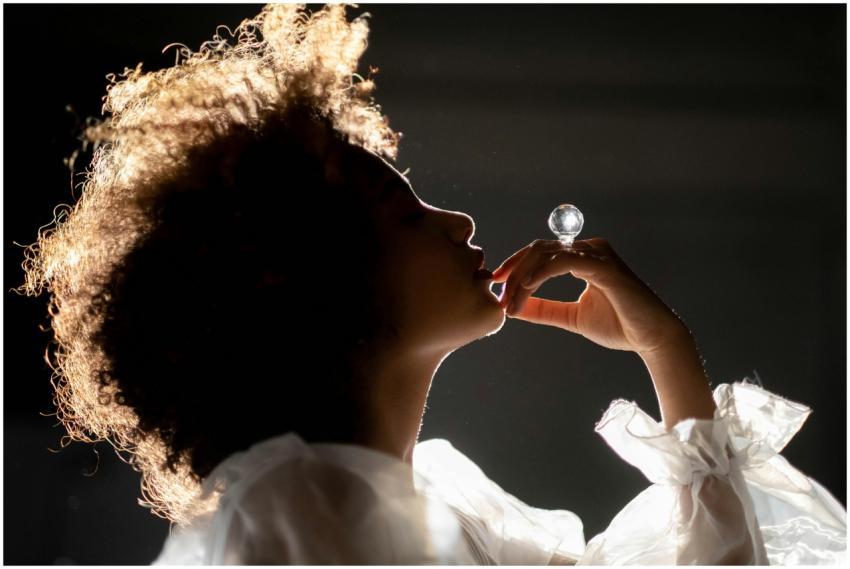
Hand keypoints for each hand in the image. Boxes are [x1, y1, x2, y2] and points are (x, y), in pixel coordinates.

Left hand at [493, 238, 689, 354]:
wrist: (650, 338)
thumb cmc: (618, 325)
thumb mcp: (571, 316)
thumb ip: (545, 309)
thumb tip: (516, 308)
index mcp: (582, 257)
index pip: (539, 252)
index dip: (514, 266)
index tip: (496, 286)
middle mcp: (589, 249)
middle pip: (538, 249)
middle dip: (513, 272)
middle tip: (500, 297)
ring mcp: (597, 254)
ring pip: (547, 254)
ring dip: (523, 277)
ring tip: (510, 301)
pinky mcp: (603, 266)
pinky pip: (564, 261)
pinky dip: (541, 272)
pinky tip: (526, 288)